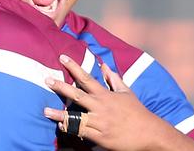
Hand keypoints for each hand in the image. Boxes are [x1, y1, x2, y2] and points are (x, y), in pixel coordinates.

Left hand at [44, 55, 171, 150]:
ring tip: (44, 110)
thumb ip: (113, 78)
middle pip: (77, 95)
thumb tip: (104, 65)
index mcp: (106, 95)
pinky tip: (60, 125)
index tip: (62, 57)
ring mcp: (100, 122)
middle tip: (46, 80)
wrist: (149, 134)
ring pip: (75, 117)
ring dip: (59, 114)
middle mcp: (101, 107)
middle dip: (61, 87)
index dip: (74, 67)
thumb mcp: (126, 92)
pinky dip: (71, 129)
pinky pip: (82, 132)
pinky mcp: (100, 137)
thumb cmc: (137, 112)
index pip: (86, 78)